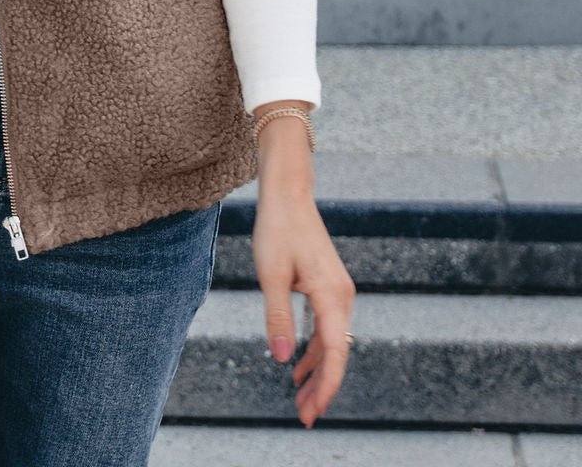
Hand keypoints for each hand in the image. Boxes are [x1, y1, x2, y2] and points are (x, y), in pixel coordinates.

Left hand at [253, 183, 355, 426]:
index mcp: (332, 295)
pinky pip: (326, 327)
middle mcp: (342, 296)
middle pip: (337, 352)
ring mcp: (338, 291)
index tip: (313, 412)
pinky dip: (314, 349)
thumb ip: (277, 317)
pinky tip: (298, 366)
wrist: (288, 195)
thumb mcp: (270, 275)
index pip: (335, 352)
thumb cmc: (277, 229)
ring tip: (298, 398)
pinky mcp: (328, 286)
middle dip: (321, 386)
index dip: (326, 386)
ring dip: (317, 370)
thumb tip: (281, 359)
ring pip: (332, 342)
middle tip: (303, 417)